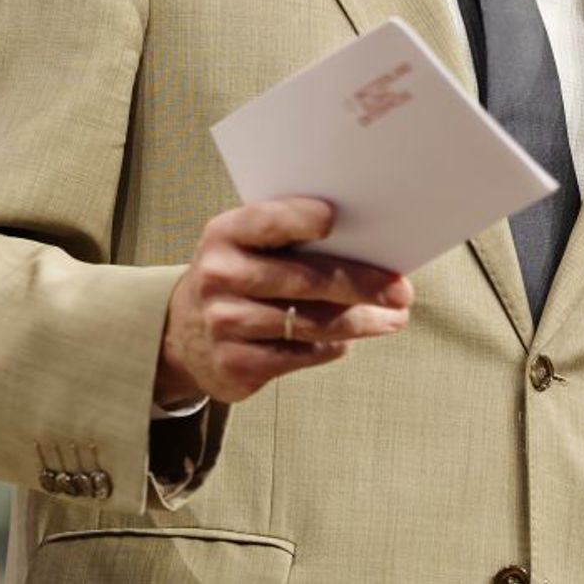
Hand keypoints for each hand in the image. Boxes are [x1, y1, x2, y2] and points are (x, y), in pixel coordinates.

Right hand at [155, 197, 412, 404]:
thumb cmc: (237, 275)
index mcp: (224, 234)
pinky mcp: (236, 364)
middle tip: (402, 291)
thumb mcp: (245, 246)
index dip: (304, 219)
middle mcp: (220, 277)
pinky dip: (333, 346)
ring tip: (394, 318)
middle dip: (363, 285)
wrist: (182, 333)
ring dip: (363, 322)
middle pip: (306, 280)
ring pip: (312, 323)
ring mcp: (225, 324)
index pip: (269, 221)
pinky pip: (301, 355)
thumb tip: (369, 243)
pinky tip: (351, 339)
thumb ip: (289, 238)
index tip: (341, 219)